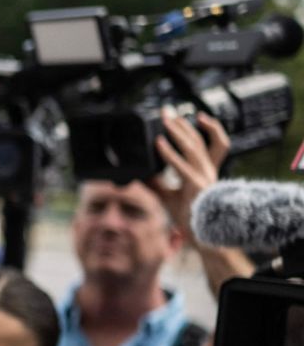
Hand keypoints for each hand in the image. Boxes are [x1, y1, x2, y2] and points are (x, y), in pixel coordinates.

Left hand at [151, 110, 229, 243]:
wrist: (201, 234)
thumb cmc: (188, 215)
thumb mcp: (167, 195)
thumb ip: (155, 183)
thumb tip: (138, 173)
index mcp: (205, 170)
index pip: (208, 142)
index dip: (201, 127)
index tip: (187, 115)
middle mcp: (207, 170)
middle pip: (200, 139)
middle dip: (184, 123)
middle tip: (167, 110)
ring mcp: (204, 177)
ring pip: (194, 147)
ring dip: (178, 131)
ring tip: (165, 120)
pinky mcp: (195, 187)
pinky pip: (181, 167)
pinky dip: (169, 154)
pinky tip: (158, 143)